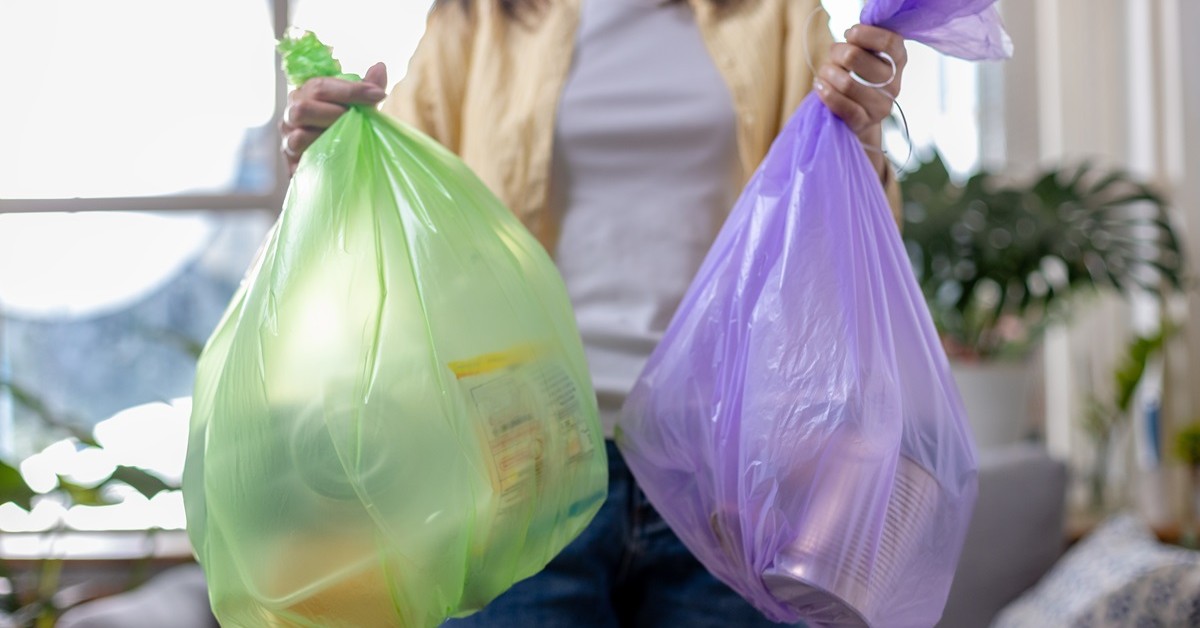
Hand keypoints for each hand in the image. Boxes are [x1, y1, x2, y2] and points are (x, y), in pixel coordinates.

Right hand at [279, 62, 388, 174]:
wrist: (338, 164)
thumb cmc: (348, 128)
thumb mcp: (361, 108)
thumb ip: (369, 88)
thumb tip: (380, 66)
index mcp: (306, 94)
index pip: (320, 85)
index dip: (351, 90)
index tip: (379, 95)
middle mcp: (292, 112)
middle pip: (304, 107)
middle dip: (336, 113)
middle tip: (359, 120)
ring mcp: (288, 138)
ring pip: (299, 134)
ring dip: (327, 136)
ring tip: (349, 137)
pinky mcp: (290, 161)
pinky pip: (301, 157)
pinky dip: (320, 153)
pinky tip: (337, 153)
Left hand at [814, 25, 907, 179]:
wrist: (858, 116)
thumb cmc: (859, 76)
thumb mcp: (865, 55)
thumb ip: (863, 43)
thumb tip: (852, 34)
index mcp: (898, 61)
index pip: (890, 42)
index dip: (865, 34)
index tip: (849, 33)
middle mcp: (894, 84)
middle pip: (856, 58)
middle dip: (837, 52)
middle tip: (832, 53)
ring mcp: (881, 106)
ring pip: (846, 82)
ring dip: (827, 72)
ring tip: (824, 73)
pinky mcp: (864, 122)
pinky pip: (842, 106)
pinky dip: (826, 93)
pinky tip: (820, 86)